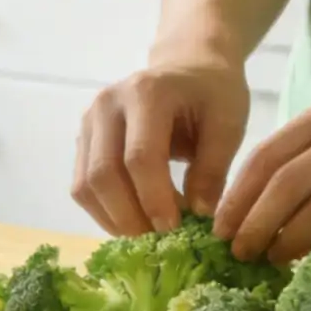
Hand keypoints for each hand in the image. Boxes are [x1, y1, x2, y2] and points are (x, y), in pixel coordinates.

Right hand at [74, 53, 250, 235]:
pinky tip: (134, 222)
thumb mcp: (228, 122)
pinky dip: (104, 212)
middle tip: (160, 246)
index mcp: (147, 93)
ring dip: (114, 220)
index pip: (140, 157)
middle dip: (130, 217)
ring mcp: (89, 120)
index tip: (176, 231)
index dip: (155, 199)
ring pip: (85, 184)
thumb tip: (199, 216)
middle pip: (103, 173)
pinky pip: (82, 186)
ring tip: (149, 238)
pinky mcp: (84, 138)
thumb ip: (214, 168)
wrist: (187, 65)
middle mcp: (107, 104)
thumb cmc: (212, 93)